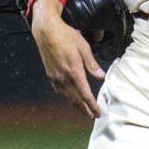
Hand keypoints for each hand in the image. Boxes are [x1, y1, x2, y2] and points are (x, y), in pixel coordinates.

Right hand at [30, 0, 105, 117]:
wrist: (46, 32)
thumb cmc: (66, 36)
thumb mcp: (84, 47)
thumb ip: (92, 64)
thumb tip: (101, 76)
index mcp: (74, 72)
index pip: (85, 94)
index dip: (92, 105)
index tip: (98, 112)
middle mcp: (64, 78)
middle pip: (76, 99)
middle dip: (85, 109)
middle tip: (93, 116)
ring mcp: (56, 77)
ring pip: (67, 97)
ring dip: (76, 105)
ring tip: (84, 110)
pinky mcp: (50, 75)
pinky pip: (59, 91)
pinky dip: (67, 97)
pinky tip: (70, 98)